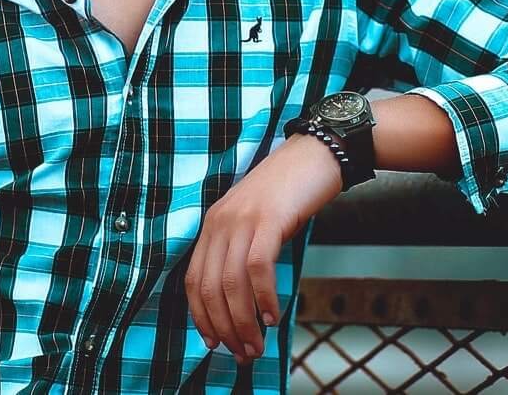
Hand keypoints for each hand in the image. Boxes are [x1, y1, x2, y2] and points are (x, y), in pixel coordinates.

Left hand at [184, 132, 343, 364]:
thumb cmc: (288, 193)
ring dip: (243, 321)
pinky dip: (263, 297)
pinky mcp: (267, 219)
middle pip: (210, 287)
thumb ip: (241, 252)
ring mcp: (242, 219)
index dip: (201, 316)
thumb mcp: (255, 222)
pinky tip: (272, 316)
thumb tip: (242, 301)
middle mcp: (219, 222)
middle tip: (243, 353)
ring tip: (257, 344)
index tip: (214, 343)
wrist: (313, 155)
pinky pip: (258, 267)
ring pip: (231, 283)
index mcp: (212, 225)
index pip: (193, 280)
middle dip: (223, 327)